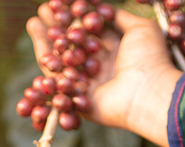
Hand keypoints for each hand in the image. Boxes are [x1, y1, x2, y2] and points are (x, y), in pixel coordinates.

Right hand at [27, 7, 182, 146]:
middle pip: (73, 44)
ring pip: (63, 61)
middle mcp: (102, 66)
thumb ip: (119, 17)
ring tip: (33, 23)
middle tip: (42, 10)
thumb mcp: (141, 28)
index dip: (75, 16)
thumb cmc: (151, 58)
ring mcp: (91, 83)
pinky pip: (61, 82)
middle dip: (57, 26)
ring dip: (47, 43)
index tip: (60, 2)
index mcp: (117, 50)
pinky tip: (39, 49)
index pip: (90, 30)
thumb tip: (102, 8)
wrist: (150, 91)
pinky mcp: (81, 99)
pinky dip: (49, 66)